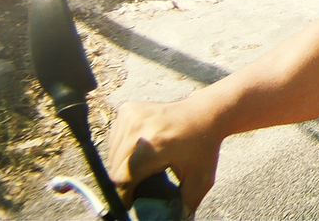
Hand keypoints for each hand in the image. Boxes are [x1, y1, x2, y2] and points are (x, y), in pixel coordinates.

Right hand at [108, 99, 222, 217]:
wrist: (207, 113)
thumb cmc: (204, 146)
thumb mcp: (200, 179)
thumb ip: (186, 205)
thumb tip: (179, 220)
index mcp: (154, 145)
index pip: (123, 179)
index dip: (125, 196)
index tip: (130, 204)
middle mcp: (140, 127)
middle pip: (115, 168)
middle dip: (125, 182)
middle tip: (139, 187)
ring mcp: (132, 115)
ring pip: (112, 154)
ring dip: (122, 166)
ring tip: (144, 167)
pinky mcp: (128, 109)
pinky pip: (114, 139)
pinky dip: (122, 149)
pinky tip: (140, 150)